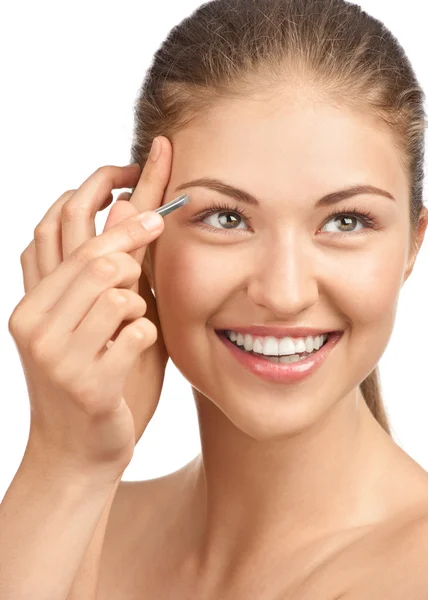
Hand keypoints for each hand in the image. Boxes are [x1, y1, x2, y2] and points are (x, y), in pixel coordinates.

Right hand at [8, 137, 171, 483]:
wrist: (77, 456)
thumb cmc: (97, 380)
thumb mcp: (99, 322)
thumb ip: (111, 270)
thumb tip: (128, 206)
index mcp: (36, 299)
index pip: (60, 225)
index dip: (99, 187)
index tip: (138, 164)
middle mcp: (35, 319)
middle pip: (92, 253)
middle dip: (134, 233)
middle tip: (161, 221)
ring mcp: (56, 353)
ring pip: (115, 289)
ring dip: (136, 303)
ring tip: (131, 325)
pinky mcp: (86, 383)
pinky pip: (134, 332)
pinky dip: (145, 336)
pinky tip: (132, 354)